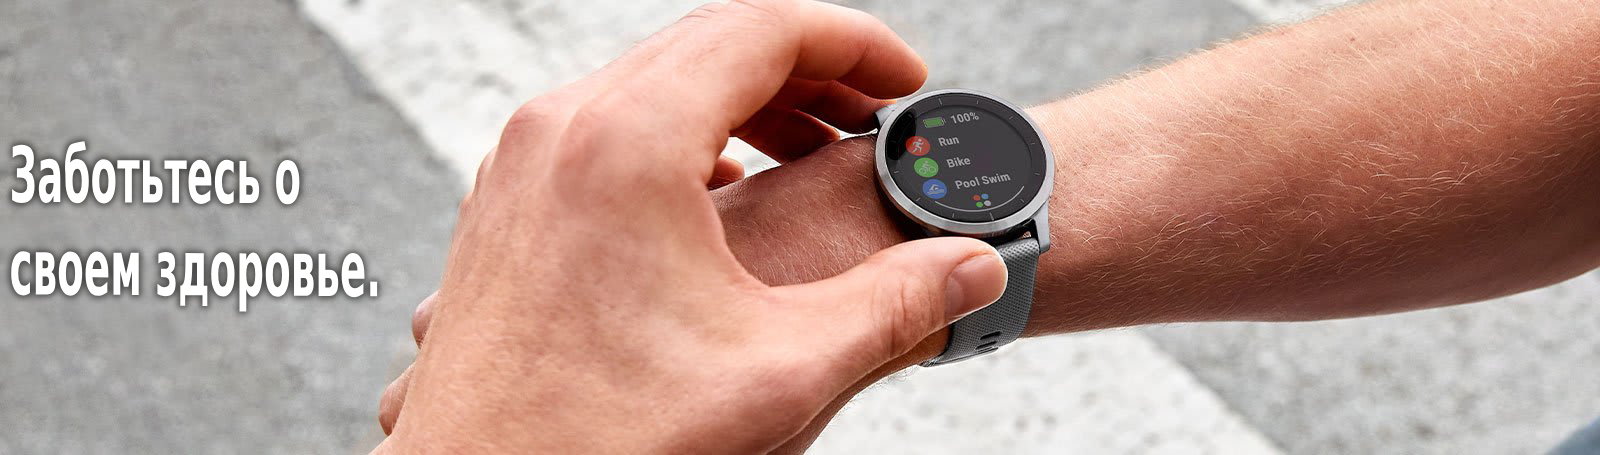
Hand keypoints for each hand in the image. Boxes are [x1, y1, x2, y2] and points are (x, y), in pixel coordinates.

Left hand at [374, 1, 1008, 452]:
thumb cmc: (605, 443)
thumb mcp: (781, 372)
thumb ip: (895, 306)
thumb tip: (975, 268)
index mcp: (626, 143)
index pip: (763, 31)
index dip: (855, 46)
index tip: (909, 82)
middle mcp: (562, 129)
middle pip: (710, 44)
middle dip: (809, 70)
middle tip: (875, 119)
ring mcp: (524, 162)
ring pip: (656, 80)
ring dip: (745, 100)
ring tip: (816, 152)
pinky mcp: (510, 201)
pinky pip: (610, 125)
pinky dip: (685, 134)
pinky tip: (729, 197)